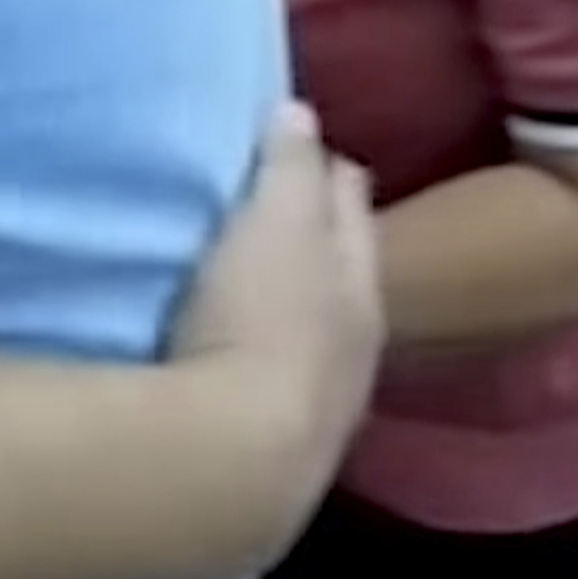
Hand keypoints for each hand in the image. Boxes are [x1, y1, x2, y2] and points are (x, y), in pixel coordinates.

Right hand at [168, 104, 383, 546]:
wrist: (232, 466)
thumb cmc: (262, 322)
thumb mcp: (278, 223)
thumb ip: (291, 167)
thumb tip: (299, 112)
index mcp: (358, 280)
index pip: (348, 202)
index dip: (326, 171)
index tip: (298, 145)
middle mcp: (355, 345)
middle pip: (340, 272)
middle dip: (315, 240)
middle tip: (271, 212)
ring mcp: (319, 407)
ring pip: (312, 334)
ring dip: (287, 307)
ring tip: (241, 286)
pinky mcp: (275, 457)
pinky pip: (269, 386)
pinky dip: (253, 362)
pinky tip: (220, 363)